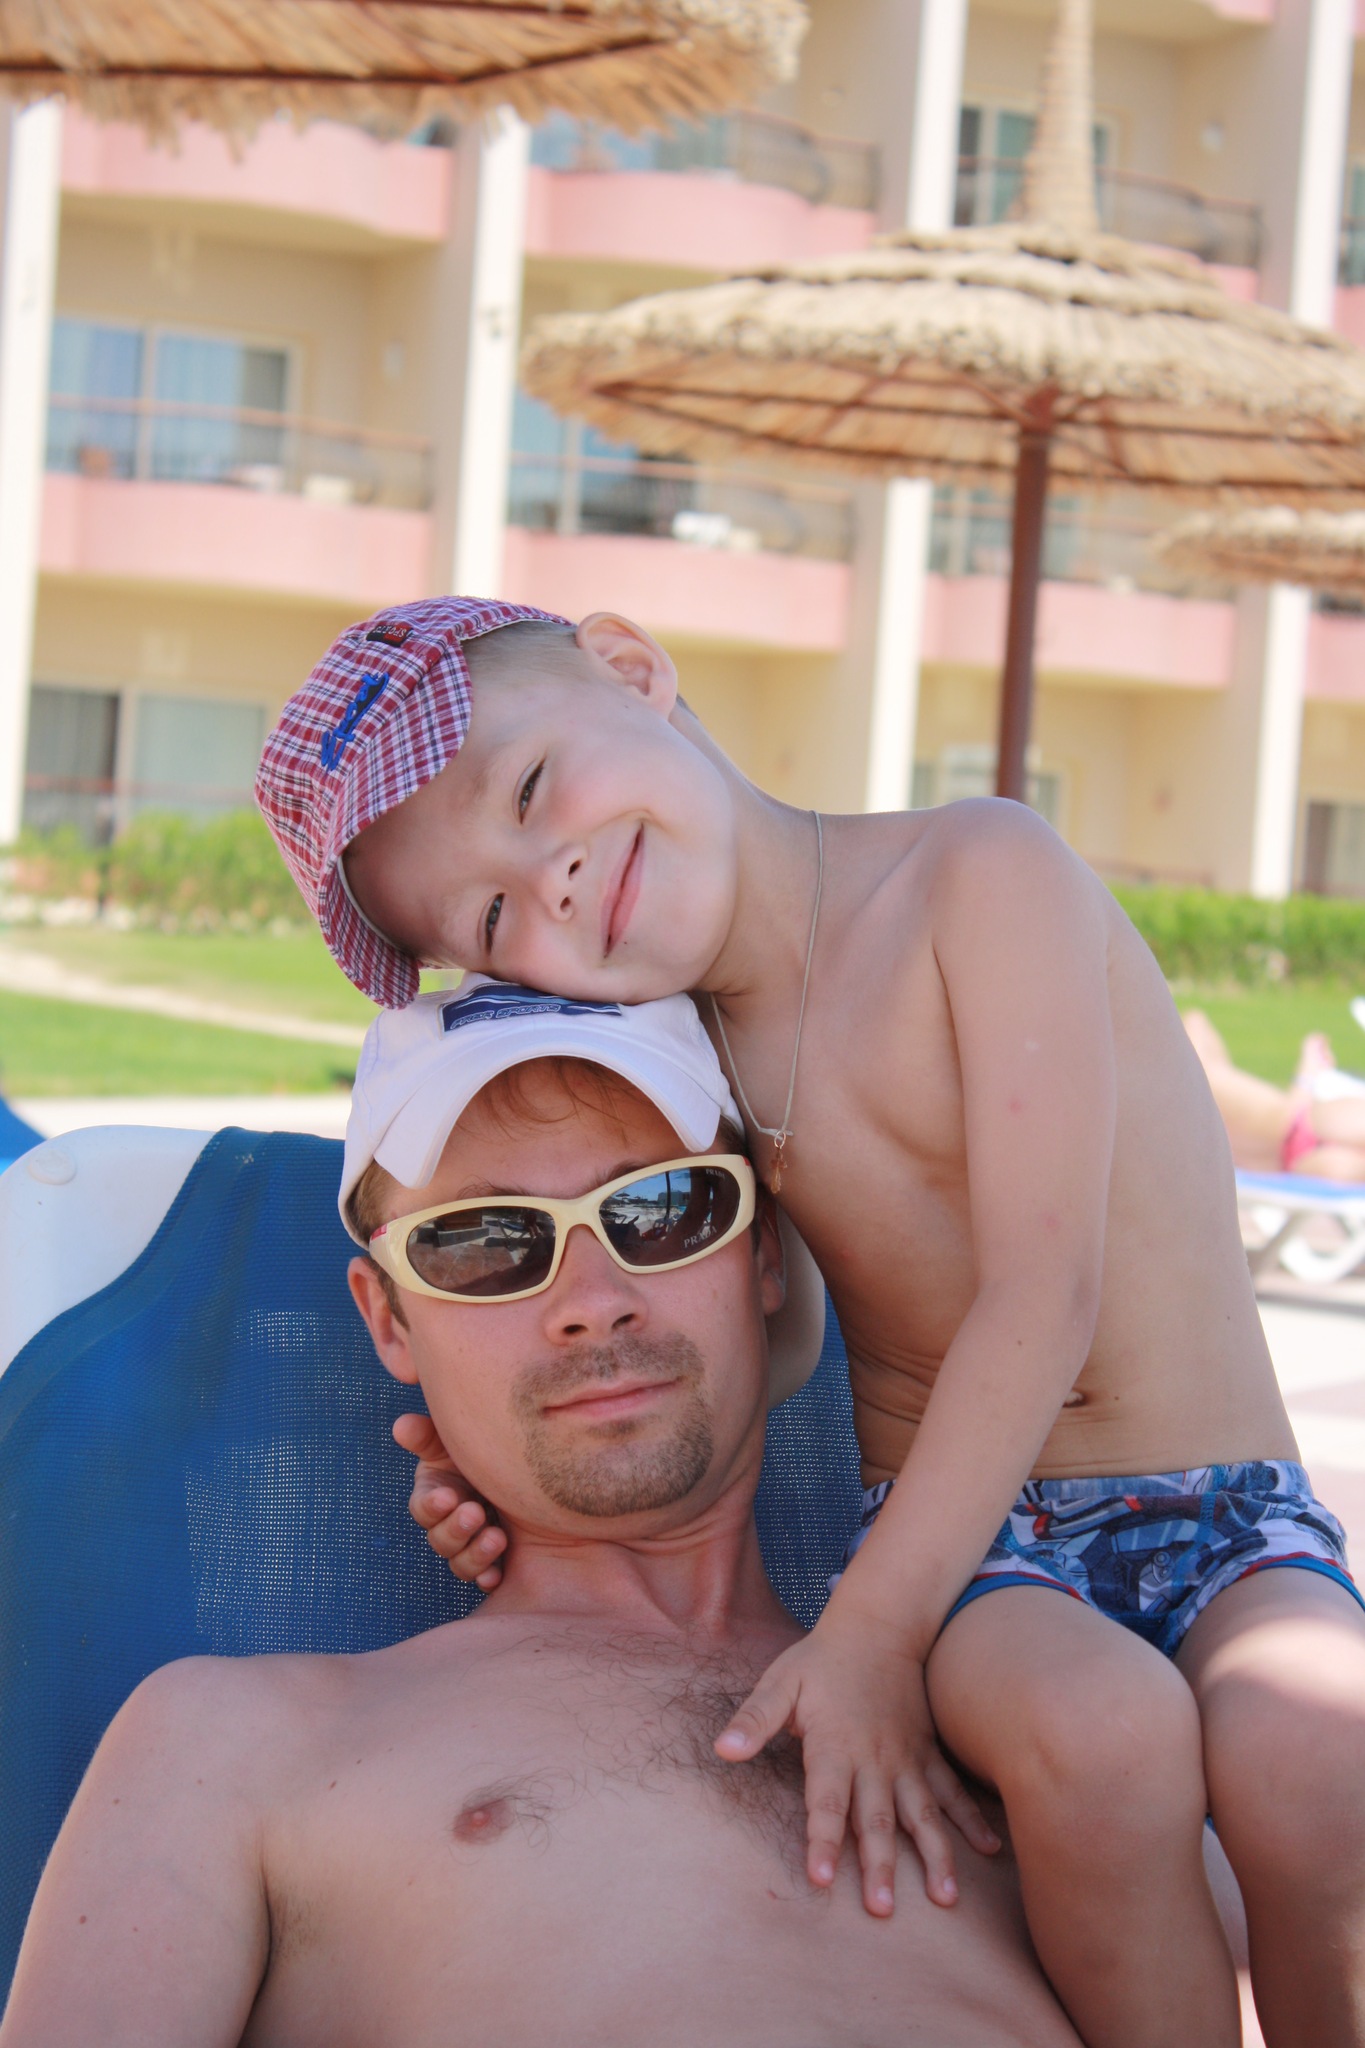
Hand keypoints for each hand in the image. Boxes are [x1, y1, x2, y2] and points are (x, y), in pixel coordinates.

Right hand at [393, 1413, 507, 1588]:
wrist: (521, 1472)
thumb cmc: (480, 1452)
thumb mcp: (455, 1442)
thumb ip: (429, 1435)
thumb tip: (401, 1425)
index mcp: (435, 1496)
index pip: (424, 1507)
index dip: (432, 1505)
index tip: (447, 1496)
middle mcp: (449, 1525)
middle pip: (441, 1539)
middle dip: (456, 1528)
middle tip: (475, 1512)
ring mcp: (470, 1546)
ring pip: (462, 1563)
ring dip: (475, 1554)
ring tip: (497, 1537)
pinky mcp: (494, 1562)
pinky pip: (486, 1578)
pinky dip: (489, 1578)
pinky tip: (498, 1575)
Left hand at [714, 1615, 998, 1915]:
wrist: (877, 1626)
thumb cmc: (821, 1660)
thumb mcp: (780, 1682)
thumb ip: (755, 1719)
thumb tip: (723, 1751)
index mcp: (835, 1744)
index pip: (825, 1801)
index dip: (821, 1839)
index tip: (820, 1878)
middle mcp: (874, 1758)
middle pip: (876, 1818)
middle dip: (879, 1864)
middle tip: (882, 1908)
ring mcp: (907, 1759)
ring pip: (922, 1813)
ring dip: (934, 1855)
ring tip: (945, 1897)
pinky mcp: (928, 1754)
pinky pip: (952, 1791)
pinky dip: (972, 1819)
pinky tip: (989, 1851)